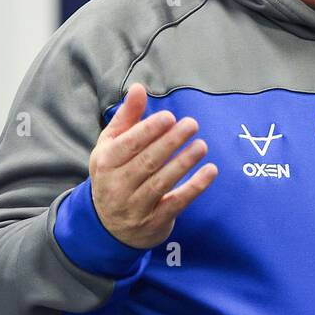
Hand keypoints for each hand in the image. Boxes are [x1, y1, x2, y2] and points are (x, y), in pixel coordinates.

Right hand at [88, 82, 217, 248]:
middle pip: (146, 162)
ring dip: (183, 163)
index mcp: (105, 163)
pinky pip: (176, 203)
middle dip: (170, 142)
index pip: (128, 145)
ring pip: (161, 183)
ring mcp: (135, 207)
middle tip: (192, 124)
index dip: (149, 130)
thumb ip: (127, 118)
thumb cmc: (114, 174)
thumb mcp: (112, 146)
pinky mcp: (154, 222)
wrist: (109, 227)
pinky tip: (210, 171)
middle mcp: (116, 186)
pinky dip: (195, 187)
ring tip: (201, 145)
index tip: (170, 116)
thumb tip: (138, 88)